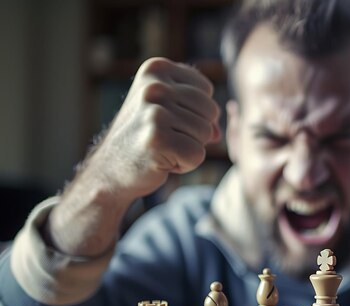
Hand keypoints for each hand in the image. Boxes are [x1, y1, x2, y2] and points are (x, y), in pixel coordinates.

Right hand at [88, 57, 220, 199]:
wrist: (110, 170)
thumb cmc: (144, 137)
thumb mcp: (167, 109)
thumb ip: (198, 108)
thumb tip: (218, 131)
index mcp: (156, 69)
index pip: (206, 90)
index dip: (195, 112)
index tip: (166, 120)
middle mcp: (154, 85)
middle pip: (211, 111)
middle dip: (196, 132)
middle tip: (166, 138)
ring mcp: (154, 111)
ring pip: (206, 133)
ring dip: (190, 148)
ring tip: (163, 148)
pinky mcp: (157, 138)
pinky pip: (197, 154)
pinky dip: (186, 164)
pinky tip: (162, 161)